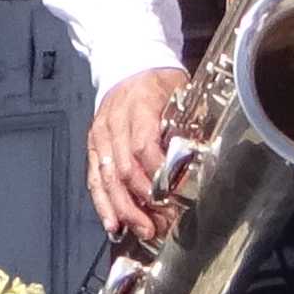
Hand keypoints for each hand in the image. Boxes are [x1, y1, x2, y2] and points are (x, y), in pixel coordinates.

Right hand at [86, 65, 190, 241]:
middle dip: (142, 202)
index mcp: (138, 106)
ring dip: (124, 209)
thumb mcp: (180, 94)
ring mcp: (100, 136)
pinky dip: (103, 203)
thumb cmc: (157, 81)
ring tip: (141, 229)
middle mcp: (114, 122)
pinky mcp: (93, 147)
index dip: (156, 176)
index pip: (142, 147)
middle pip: (123, 170)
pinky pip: (94, 179)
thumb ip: (187, 125)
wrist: (129, 64)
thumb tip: (199, 159)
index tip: (172, 195)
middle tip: (160, 223)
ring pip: (106, 179)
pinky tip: (113, 223)